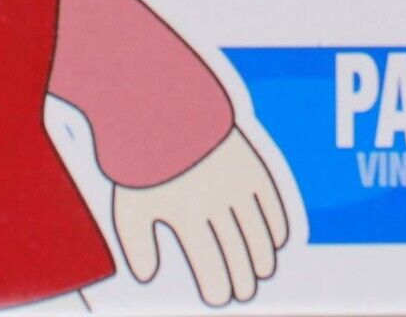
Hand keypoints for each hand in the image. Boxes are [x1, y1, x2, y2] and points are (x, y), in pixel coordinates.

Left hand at [112, 128, 288, 305]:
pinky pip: (271, 200)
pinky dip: (277, 223)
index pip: (210, 266)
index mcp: (187, 216)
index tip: (220, 297)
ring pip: (258, 230)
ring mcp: (236, 180)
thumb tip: (148, 275)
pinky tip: (277, 241)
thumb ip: (136, 246)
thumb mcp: (128, 205)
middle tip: (244, 293)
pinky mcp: (249, 161)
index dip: (218, 288)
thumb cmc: (142, 162)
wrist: (162, 108)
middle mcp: (216, 201)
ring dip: (263, 257)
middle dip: (243, 278)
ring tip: (262, 273)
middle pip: (237, 252)